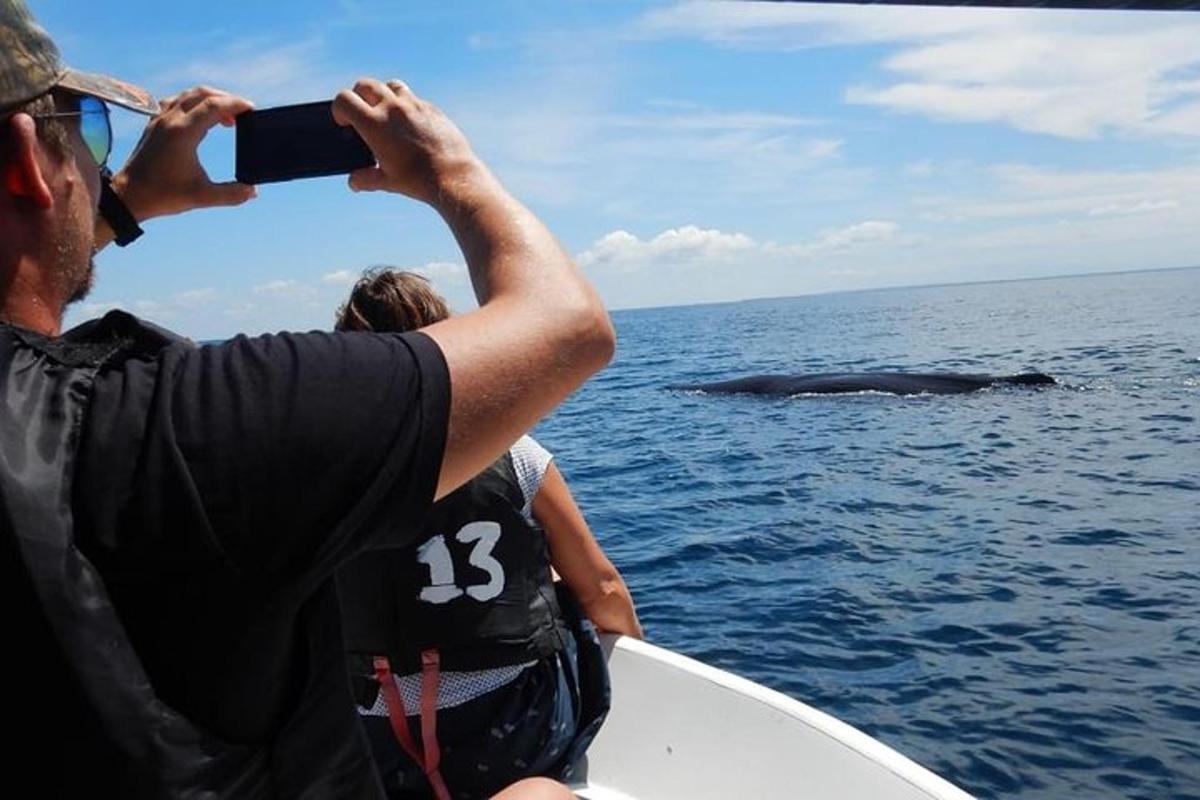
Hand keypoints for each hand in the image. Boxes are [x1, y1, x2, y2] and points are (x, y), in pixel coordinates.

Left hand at [111, 86, 257, 220]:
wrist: (129, 196)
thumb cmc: (163, 195)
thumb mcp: (202, 197)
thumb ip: (231, 194)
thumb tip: (253, 191)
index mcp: (183, 133)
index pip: (213, 106)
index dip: (235, 104)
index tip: (251, 110)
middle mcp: (170, 120)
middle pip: (201, 94)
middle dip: (225, 99)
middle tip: (241, 114)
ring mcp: (159, 120)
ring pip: (187, 96)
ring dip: (209, 100)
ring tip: (225, 118)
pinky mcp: (153, 125)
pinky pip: (175, 102)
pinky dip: (193, 104)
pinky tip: (200, 119)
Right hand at [331, 78, 480, 203]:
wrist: (453, 176)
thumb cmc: (418, 180)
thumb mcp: (387, 182)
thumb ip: (365, 179)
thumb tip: (355, 182)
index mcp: (374, 123)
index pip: (344, 99)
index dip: (339, 109)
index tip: (344, 122)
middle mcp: (392, 108)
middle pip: (365, 85)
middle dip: (358, 96)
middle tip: (362, 114)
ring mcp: (414, 105)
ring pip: (391, 85)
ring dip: (384, 94)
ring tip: (386, 113)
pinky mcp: (432, 108)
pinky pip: (414, 98)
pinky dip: (406, 105)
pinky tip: (410, 124)